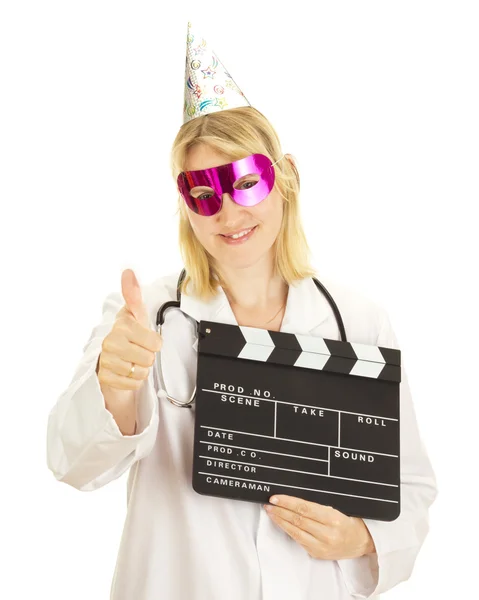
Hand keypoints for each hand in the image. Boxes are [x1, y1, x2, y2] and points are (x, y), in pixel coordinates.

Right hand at [97, 269, 162, 390]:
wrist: (111, 358)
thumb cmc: (128, 335)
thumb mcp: (136, 315)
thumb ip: (134, 295)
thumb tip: (127, 271)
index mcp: (121, 325)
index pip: (156, 343)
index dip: (154, 343)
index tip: (144, 338)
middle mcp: (110, 342)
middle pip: (149, 359)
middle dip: (147, 357)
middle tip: (137, 352)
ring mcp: (105, 360)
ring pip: (141, 373)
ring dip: (140, 370)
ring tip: (131, 361)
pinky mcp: (104, 378)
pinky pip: (132, 384)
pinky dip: (132, 381)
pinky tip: (125, 372)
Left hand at [264, 495, 375, 559]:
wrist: (362, 542)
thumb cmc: (352, 520)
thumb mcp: (340, 506)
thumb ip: (321, 503)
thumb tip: (297, 494)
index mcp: (334, 519)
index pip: (305, 508)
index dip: (288, 502)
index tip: (276, 497)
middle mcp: (327, 534)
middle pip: (298, 520)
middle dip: (280, 511)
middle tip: (269, 503)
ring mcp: (322, 546)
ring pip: (295, 532)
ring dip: (280, 521)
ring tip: (271, 512)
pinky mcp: (317, 554)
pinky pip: (299, 540)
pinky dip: (288, 530)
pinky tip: (281, 523)